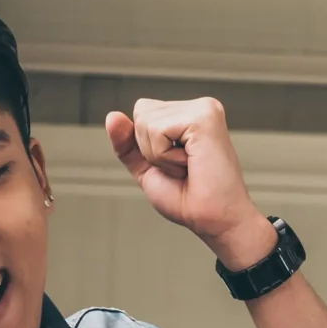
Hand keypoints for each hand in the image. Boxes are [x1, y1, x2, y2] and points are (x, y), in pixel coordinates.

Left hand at [103, 97, 277, 267]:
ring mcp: (203, 109)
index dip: (146, 145)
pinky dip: (165, 157)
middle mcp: (199, 107)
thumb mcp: (147, 168)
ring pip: (146, 120)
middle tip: (183, 168)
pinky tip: (190, 164)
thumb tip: (112, 116)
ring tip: (188, 167)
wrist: (213, 220)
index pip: (142, 111)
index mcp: (190, 114)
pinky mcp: (203, 118)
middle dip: (150, 149)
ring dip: (159, 155)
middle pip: (141, 111)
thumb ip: (127, 143)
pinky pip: (157, 131)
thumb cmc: (189, 199)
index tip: (177, 164)